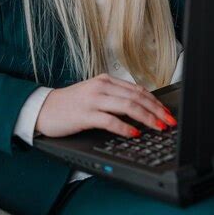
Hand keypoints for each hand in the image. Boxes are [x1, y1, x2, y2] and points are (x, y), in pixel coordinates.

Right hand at [35, 73, 176, 138]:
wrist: (44, 108)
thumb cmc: (71, 104)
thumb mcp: (95, 95)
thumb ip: (115, 98)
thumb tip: (141, 109)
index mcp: (105, 80)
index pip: (137, 90)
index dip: (156, 102)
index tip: (167, 113)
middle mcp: (101, 87)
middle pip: (136, 97)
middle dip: (156, 110)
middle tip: (169, 122)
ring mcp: (93, 99)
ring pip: (127, 106)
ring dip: (146, 118)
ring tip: (158, 127)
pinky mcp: (85, 114)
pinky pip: (109, 120)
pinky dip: (124, 127)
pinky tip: (134, 133)